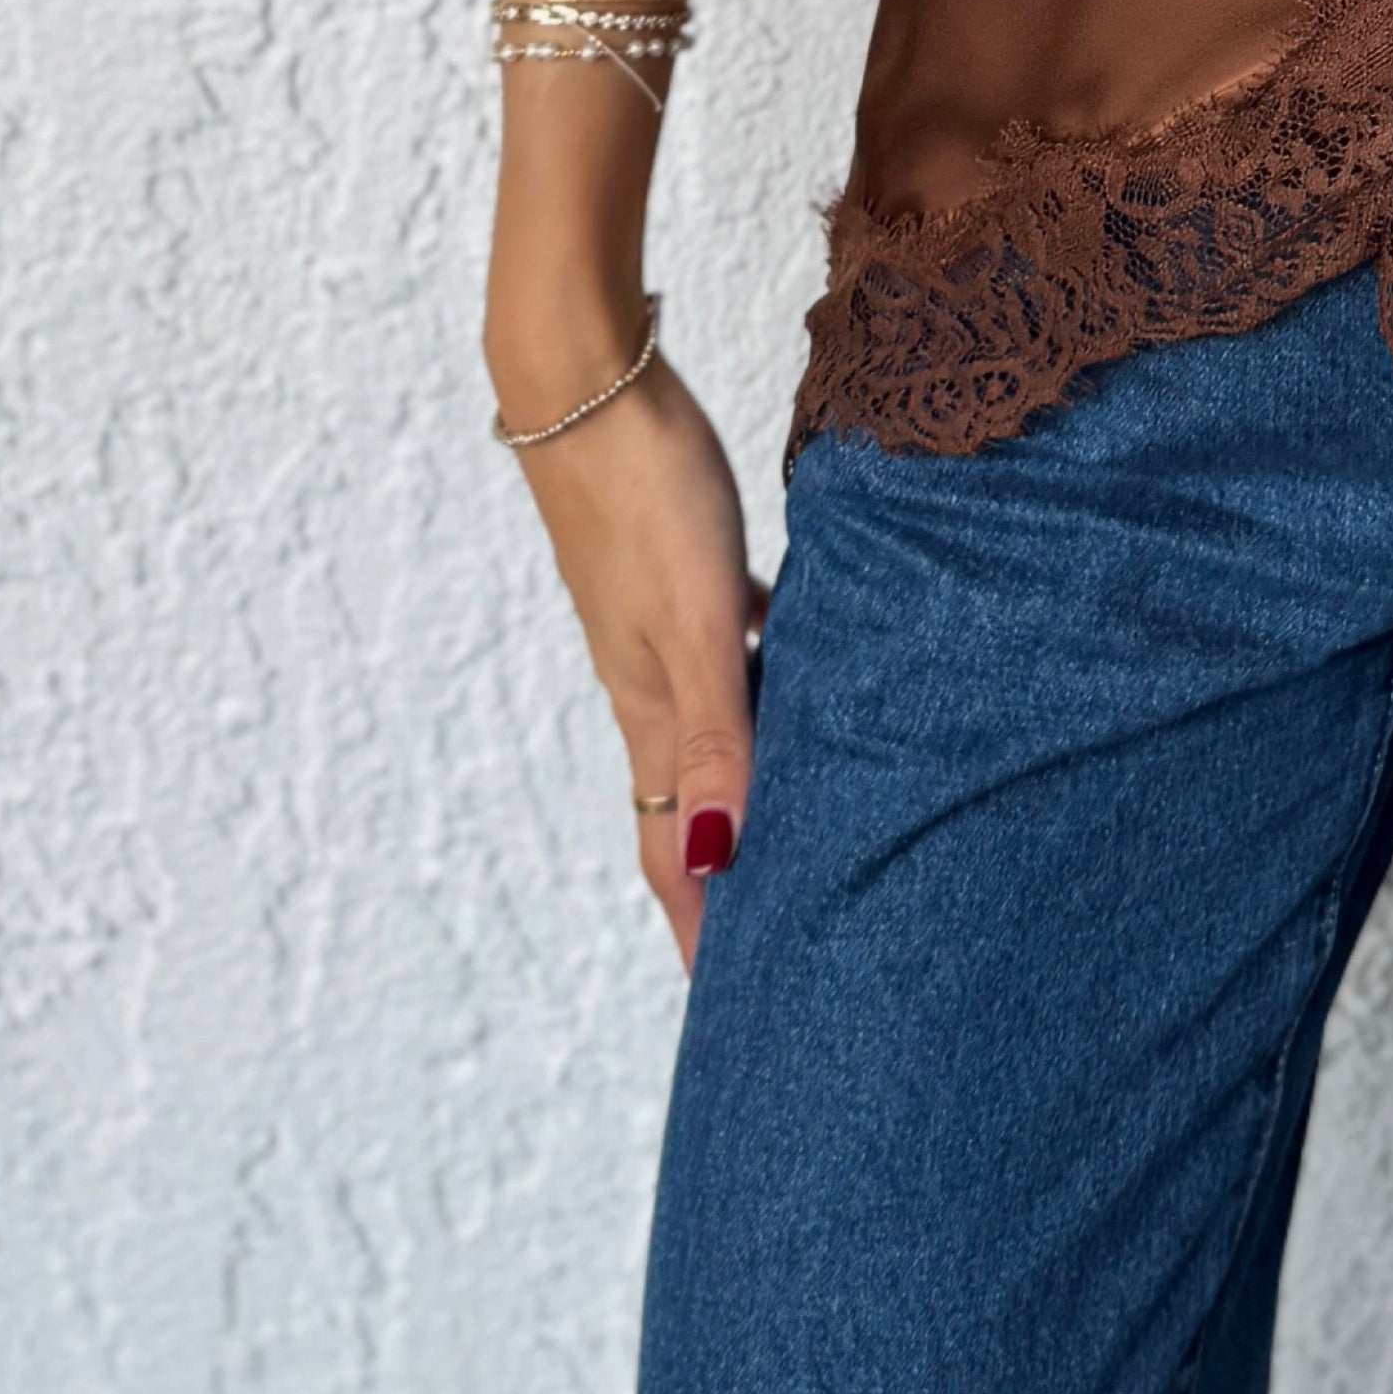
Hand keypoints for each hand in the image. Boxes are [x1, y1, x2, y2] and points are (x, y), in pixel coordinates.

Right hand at [502, 343, 763, 969]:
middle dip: (731, 878)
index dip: (706, 934)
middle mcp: (650, 680)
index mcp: (650, 710)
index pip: (677, 854)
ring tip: (802, 824)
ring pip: (714, 728)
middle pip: (694, 804)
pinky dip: (766, 683)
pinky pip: (732, 649)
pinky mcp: (679, 567)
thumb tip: (718, 860)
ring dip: (749, 785)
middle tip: (783, 940)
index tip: (741, 1016)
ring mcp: (660, 622)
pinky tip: (810, 663)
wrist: (583, 377)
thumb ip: (713, 734)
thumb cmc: (643, 490)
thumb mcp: (696, 618)